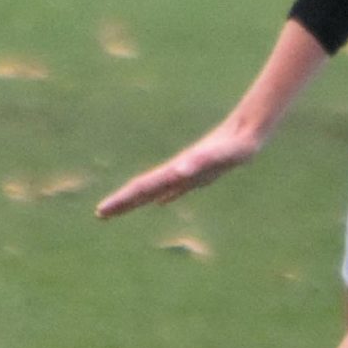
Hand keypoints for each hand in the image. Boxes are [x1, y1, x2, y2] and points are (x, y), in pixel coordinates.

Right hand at [95, 117, 265, 218]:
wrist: (247, 132)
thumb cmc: (234, 147)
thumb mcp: (218, 157)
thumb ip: (200, 163)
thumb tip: (177, 171)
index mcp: (175, 171)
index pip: (143, 188)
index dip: (123, 200)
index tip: (102, 211)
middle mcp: (177, 172)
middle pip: (144, 189)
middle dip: (122, 202)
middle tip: (100, 215)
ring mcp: (186, 173)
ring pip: (155, 189)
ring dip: (137, 200)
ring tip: (121, 209)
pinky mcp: (199, 175)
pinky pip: (175, 189)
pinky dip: (164, 196)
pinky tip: (160, 202)